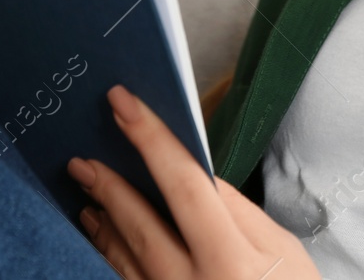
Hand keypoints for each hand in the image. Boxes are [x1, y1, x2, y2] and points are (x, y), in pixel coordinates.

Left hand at [67, 85, 320, 279]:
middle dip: (109, 186)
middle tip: (80, 160)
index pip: (185, 185)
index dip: (152, 139)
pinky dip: (110, 255)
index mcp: (232, 261)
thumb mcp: (283, 249)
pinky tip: (101, 235)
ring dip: (103, 221)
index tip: (124, 103)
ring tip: (87, 192)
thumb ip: (238, 210)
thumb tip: (196, 171)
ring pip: (124, 259)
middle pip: (142, 225)